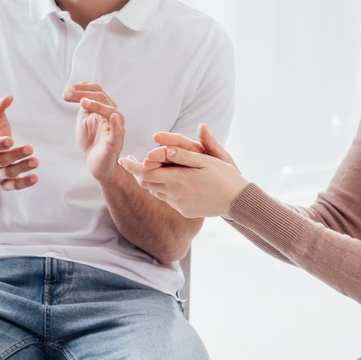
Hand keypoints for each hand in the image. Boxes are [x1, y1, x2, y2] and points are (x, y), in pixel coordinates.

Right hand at [0, 94, 38, 190]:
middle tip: (30, 148)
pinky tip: (35, 178)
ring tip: (36, 161)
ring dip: (22, 168)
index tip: (11, 140)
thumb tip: (8, 96)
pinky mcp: (4, 184)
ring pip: (8, 173)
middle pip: (0, 160)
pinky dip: (23, 184)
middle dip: (15, 155)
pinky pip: (13, 186)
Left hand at [65, 82, 124, 183]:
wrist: (96, 164)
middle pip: (102, 98)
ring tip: (83, 102)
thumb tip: (82, 82)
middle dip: (83, 94)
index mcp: (105, 109)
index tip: (66, 91)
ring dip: (97, 105)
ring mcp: (116, 128)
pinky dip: (115, 123)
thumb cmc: (92, 141)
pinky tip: (111, 116)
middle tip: (67, 95)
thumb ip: (84, 102)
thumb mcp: (84, 118)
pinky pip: (118, 131)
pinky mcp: (115, 143)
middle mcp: (113, 116)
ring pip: (111, 111)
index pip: (97, 91)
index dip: (82, 88)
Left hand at [119, 124, 246, 217]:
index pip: (146, 173)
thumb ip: (185, 154)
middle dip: (138, 172)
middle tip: (134, 160)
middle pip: (146, 183)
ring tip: (151, 168)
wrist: (238, 201)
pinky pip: (167, 199)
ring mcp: (179, 205)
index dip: (131, 166)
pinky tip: (169, 181)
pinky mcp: (184, 212)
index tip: (122, 159)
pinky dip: (163, 189)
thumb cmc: (225, 176)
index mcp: (179, 179)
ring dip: (151, 180)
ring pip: (155, 191)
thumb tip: (166, 147)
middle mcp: (175, 194)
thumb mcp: (207, 160)